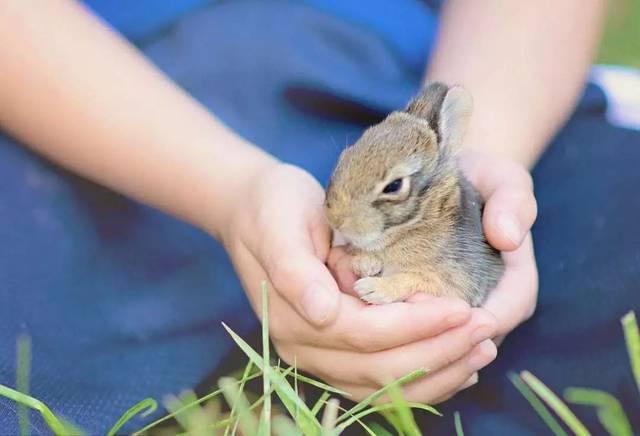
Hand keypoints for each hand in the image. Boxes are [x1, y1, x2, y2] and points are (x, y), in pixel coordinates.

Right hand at [220, 162, 497, 401]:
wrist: (254, 212)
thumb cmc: (273, 208)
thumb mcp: (281, 224)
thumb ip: (295, 269)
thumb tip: (322, 313)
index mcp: (293, 318)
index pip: (365, 336)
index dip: (416, 327)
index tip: (463, 310)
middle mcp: (304, 349)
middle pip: (380, 370)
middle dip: (438, 352)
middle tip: (486, 329)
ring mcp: (318, 356)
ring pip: (384, 385)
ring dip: (438, 372)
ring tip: (482, 349)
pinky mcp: (334, 352)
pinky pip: (380, 380)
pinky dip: (421, 377)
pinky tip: (457, 363)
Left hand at [328, 151, 537, 398]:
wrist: (458, 178)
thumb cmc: (487, 180)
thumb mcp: (505, 180)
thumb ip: (513, 202)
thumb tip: (507, 237)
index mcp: (511, 294)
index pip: (489, 325)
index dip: (454, 325)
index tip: (416, 300)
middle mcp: (477, 314)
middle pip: (448, 346)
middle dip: (409, 331)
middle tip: (372, 301)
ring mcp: (447, 317)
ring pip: (419, 344)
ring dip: (385, 326)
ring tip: (355, 293)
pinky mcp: (420, 308)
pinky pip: (399, 331)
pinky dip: (373, 318)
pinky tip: (346, 291)